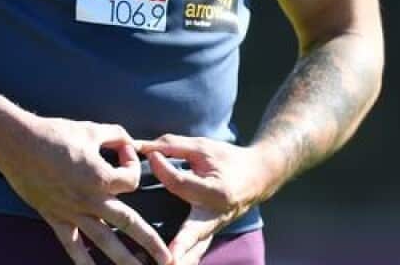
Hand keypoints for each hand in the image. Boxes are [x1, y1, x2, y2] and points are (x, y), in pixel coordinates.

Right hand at [0, 116, 173, 264]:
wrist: (17, 143)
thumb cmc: (54, 133)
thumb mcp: (90, 129)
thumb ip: (115, 135)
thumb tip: (130, 141)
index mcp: (101, 176)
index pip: (132, 181)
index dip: (134, 165)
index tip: (123, 152)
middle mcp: (90, 199)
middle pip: (129, 223)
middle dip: (150, 242)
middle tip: (168, 260)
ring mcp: (72, 212)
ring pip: (104, 241)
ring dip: (124, 259)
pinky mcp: (55, 217)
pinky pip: (71, 244)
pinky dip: (82, 261)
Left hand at [136, 136, 277, 264]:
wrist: (258, 176)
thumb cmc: (228, 159)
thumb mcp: (202, 147)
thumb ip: (171, 146)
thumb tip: (141, 147)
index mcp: (216, 190)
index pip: (180, 183)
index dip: (161, 167)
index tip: (149, 155)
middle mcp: (216, 214)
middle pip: (195, 231)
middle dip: (182, 244)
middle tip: (170, 257)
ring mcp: (215, 227)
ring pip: (198, 248)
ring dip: (184, 258)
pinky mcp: (211, 233)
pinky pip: (198, 250)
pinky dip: (186, 258)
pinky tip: (170, 264)